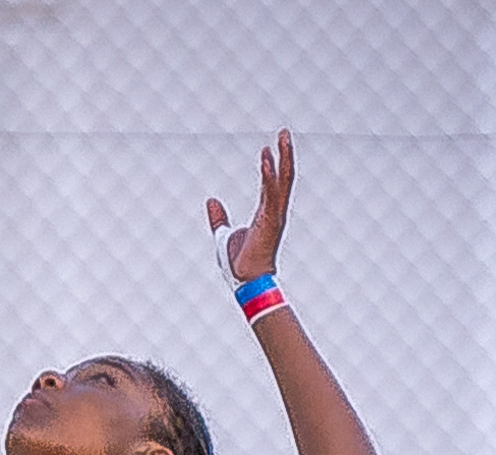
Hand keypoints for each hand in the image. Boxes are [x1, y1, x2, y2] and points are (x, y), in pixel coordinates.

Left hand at [206, 128, 293, 284]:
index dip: (270, 166)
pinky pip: (272, 194)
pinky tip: (266, 159)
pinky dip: (269, 176)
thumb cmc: (239, 263)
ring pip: (283, 181)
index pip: (271, 184)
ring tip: (282, 137)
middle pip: (284, 177)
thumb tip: (211, 200)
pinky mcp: (271, 221)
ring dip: (284, 158)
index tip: (267, 149)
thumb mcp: (224, 234)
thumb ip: (219, 217)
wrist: (245, 281)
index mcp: (266, 214)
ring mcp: (275, 215)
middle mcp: (275, 212)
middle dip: (285, 154)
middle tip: (284, 132)